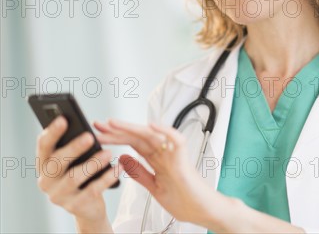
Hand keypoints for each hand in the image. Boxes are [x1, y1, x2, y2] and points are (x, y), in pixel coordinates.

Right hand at [35, 115, 119, 223]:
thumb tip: (89, 127)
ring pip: (73, 177)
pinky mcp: (74, 206)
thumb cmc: (83, 175)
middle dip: (73, 148)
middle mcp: (46, 181)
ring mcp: (58, 196)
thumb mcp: (76, 161)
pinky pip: (92, 190)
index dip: (52, 133)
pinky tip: (118, 168)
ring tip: (108, 153)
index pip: (43, 146)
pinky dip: (107, 178)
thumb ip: (76, 146)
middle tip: (90, 136)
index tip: (64, 119)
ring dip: (92, 163)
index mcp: (44, 164)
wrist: (88, 207)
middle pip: (56, 162)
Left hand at [94, 119, 221, 224]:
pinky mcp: (183, 160)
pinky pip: (176, 141)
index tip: (99, 135)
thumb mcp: (153, 187)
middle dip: (118, 131)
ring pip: (152, 136)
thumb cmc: (183, 201)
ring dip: (133, 128)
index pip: (133, 144)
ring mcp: (174, 156)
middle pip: (139, 138)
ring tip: (114, 124)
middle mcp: (165, 154)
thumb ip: (139, 172)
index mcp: (157, 160)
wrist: (201, 212)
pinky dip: (166, 132)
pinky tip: (152, 126)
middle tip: (99, 126)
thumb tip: (122, 158)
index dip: (116, 138)